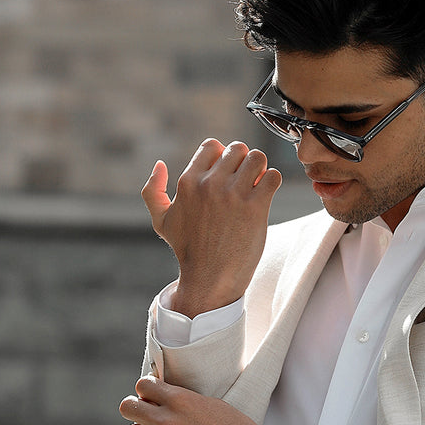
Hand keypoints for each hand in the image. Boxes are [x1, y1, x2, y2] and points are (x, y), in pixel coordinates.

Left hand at [120, 375, 260, 424]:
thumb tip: (165, 398)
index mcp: (181, 400)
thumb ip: (185, 401)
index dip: (145, 390)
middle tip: (146, 414)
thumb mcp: (213, 405)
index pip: (143, 385)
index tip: (151, 396)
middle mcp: (168, 421)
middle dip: (135, 409)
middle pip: (128, 407)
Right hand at [141, 139, 281, 317]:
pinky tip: (264, 197)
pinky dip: (272, 183)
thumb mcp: (162, 222)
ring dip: (260, 170)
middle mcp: (210, 185)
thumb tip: (159, 165)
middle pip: (238, 149)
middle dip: (243, 163)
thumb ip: (153, 191)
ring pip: (258, 158)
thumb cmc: (188, 251)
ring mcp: (233, 195)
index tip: (227, 175)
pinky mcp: (255, 208)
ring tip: (256, 187)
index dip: (223, 156)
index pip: (212, 146)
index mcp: (188, 182)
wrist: (209, 279)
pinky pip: (272, 177)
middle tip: (243, 183)